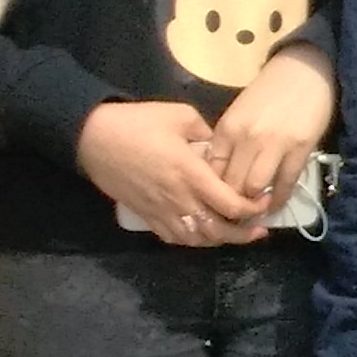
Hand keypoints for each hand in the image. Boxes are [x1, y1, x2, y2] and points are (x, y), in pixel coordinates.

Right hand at [78, 100, 274, 243]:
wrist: (91, 137)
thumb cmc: (137, 123)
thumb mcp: (180, 116)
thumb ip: (207, 132)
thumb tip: (220, 146)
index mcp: (191, 174)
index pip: (231, 205)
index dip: (253, 209)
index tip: (265, 202)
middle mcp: (178, 198)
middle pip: (217, 230)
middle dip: (242, 235)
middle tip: (259, 230)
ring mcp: (159, 210)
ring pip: (195, 239)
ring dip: (218, 240)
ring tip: (234, 233)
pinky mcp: (144, 214)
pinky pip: (172, 237)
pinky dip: (192, 240)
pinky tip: (202, 233)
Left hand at [202, 46, 336, 213]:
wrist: (303, 71)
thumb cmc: (268, 92)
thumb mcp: (238, 114)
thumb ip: (228, 142)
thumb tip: (222, 173)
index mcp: (227, 129)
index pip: (212, 171)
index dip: (213, 191)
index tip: (217, 201)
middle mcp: (246, 138)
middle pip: (231, 184)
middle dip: (232, 202)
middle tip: (234, 213)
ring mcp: (274, 145)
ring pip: (255, 188)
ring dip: (255, 203)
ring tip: (255, 210)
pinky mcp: (299, 149)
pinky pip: (285, 183)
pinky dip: (279, 198)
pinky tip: (276, 203)